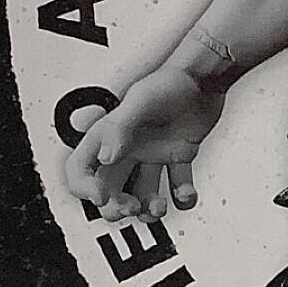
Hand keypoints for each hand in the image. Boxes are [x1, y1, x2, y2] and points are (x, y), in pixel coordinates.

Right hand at [63, 68, 227, 222]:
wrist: (206, 77)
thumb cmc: (171, 82)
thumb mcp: (141, 102)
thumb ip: (120, 129)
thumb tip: (106, 158)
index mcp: (110, 135)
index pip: (80, 168)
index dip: (84, 187)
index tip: (101, 197)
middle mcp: (127, 148)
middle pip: (109, 189)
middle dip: (117, 206)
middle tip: (132, 208)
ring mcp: (153, 154)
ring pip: (142, 194)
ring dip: (148, 208)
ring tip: (160, 206)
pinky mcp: (177, 156)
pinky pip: (176, 185)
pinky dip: (182, 197)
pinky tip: (186, 193)